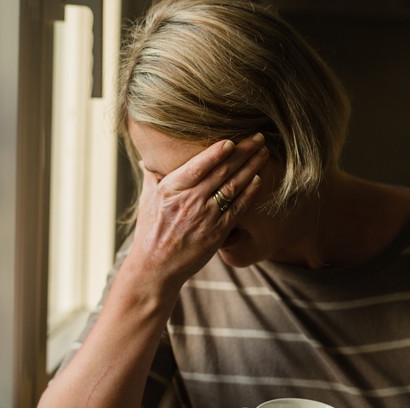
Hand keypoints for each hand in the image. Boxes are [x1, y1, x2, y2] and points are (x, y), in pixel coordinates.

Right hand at [131, 134, 265, 285]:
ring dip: (251, 167)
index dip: (216, 153)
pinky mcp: (217, 232)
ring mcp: (205, 216)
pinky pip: (237, 208)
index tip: (232, 141)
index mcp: (171, 189)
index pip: (198, 166)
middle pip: (222, 172)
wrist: (156, 267)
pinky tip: (258, 180)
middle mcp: (189, 201)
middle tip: (258, 137)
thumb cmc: (149, 232)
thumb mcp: (146, 201)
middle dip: (243, 152)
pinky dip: (249, 193)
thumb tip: (146, 158)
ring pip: (233, 186)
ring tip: (263, 153)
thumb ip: (151, 177)